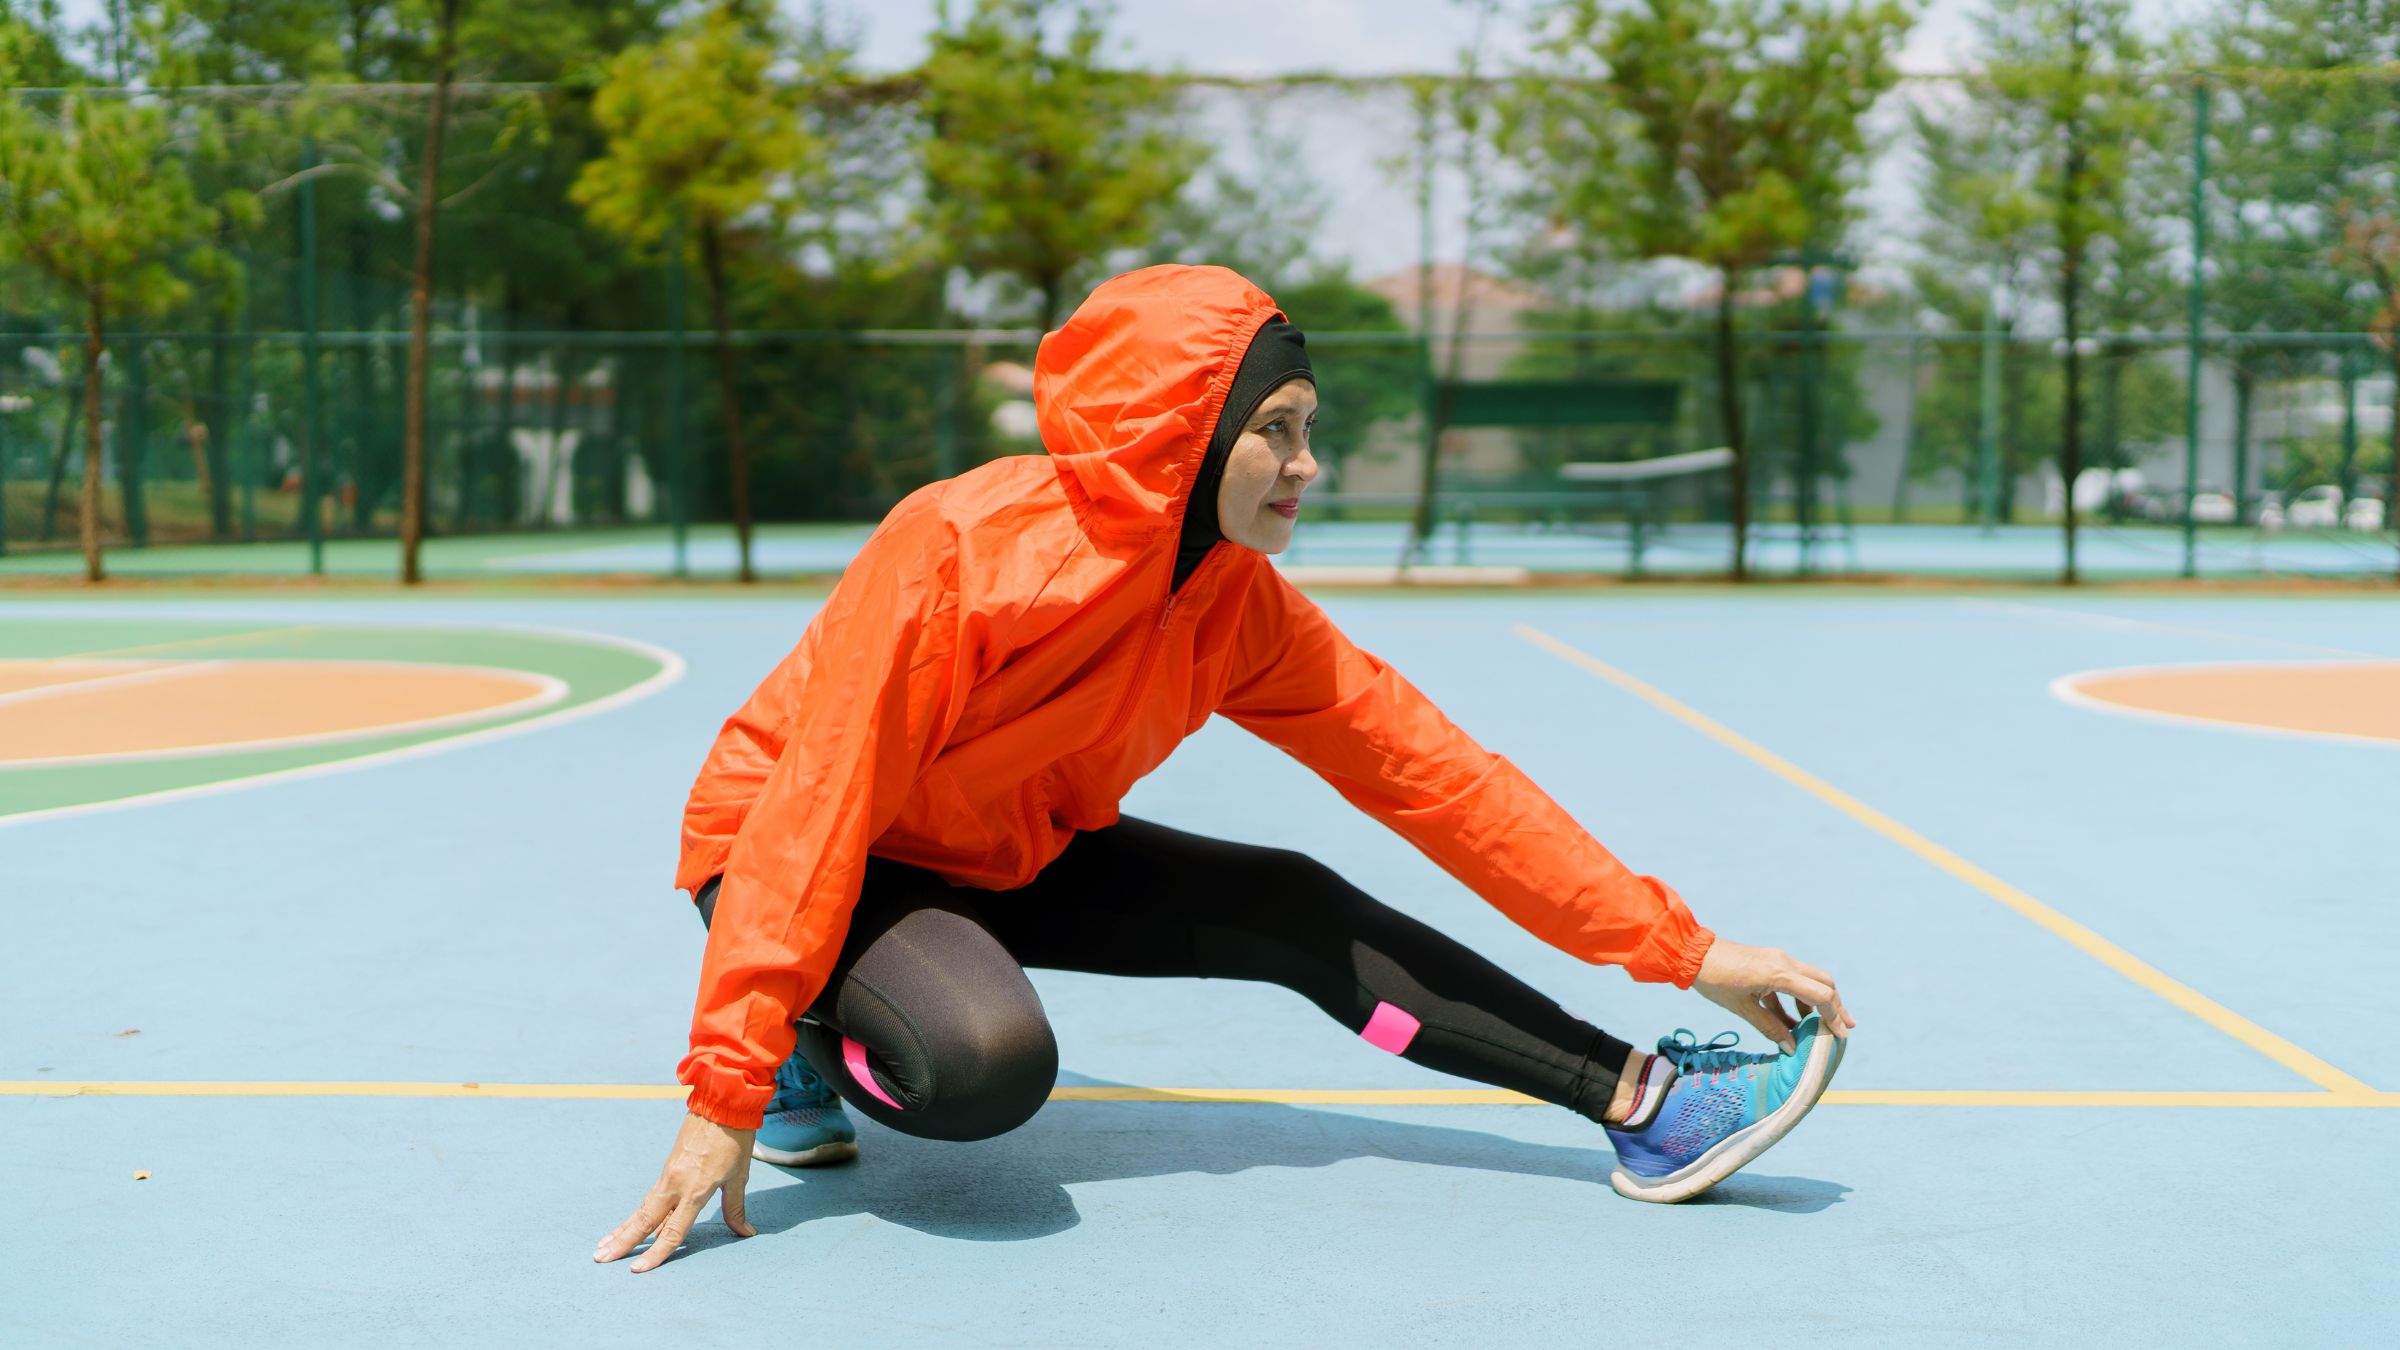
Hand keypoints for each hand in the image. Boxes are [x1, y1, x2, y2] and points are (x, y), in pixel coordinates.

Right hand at [594, 1111, 756, 1271]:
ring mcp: (668, 1176)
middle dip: (622, 1242)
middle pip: (644, 1221)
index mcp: (695, 1190)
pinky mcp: (667, 1168)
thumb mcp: (739, 1177)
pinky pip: (649, 1198)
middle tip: (599, 1259)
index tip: (637, 1270)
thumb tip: (746, 1232)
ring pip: (642, 1210)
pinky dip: (637, 1214)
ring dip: (623, 1229)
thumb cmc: (734, 1140)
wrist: (721, 1104)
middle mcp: (675, 1185)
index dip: (656, 1253)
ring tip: (603, 1246)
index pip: (672, 1231)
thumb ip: (735, 1208)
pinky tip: (627, 1225)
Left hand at [1692, 939, 1854, 1053]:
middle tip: (1845, 1027)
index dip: (1834, 1016)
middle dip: (1835, 1006)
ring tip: (1818, 1027)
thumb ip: (1770, 1028)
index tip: (1841, 1035)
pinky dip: (1797, 998)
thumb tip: (1792, 1049)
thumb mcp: (1742, 1009)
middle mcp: (1784, 962)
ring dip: (1817, 1002)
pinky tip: (1794, 1020)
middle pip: (1823, 983)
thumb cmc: (1715, 981)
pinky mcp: (1770, 961)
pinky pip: (1792, 980)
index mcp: (1779, 973)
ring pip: (1810, 979)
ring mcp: (1778, 959)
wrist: (1693, 953)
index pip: (1820, 995)